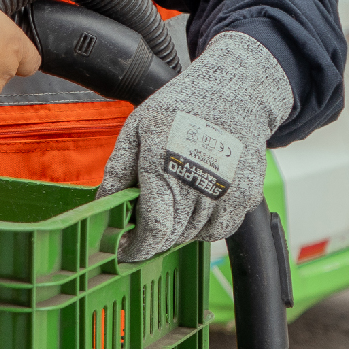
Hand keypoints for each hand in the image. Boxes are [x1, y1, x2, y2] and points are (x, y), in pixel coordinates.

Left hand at [97, 32, 290, 262]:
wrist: (232, 96)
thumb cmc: (179, 109)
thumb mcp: (136, 129)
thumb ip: (118, 169)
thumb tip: (103, 203)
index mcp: (165, 165)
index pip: (155, 228)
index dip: (138, 247)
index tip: (126, 251)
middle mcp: (199, 183)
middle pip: (173, 235)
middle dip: (153, 239)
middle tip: (141, 229)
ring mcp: (226, 192)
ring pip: (195, 235)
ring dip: (178, 231)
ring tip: (171, 205)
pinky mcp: (245, 197)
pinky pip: (219, 230)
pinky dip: (203, 226)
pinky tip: (195, 202)